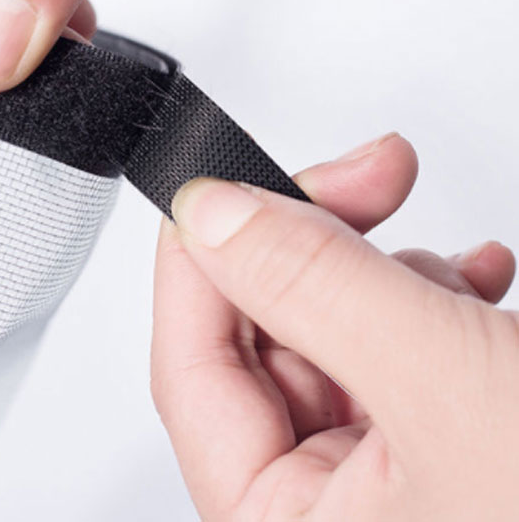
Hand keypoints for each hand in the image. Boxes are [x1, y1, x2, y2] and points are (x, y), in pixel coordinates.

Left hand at [151, 133, 516, 520]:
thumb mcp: (450, 387)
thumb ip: (314, 290)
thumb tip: (212, 214)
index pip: (189, 370)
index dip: (201, 261)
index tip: (231, 183)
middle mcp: (323, 519)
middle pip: (263, 339)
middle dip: (309, 244)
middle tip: (366, 177)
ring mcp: (386, 488)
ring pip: (330, 336)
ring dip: (377, 272)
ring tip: (451, 265)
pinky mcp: (445, 456)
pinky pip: (393, 355)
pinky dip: (426, 302)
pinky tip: (475, 282)